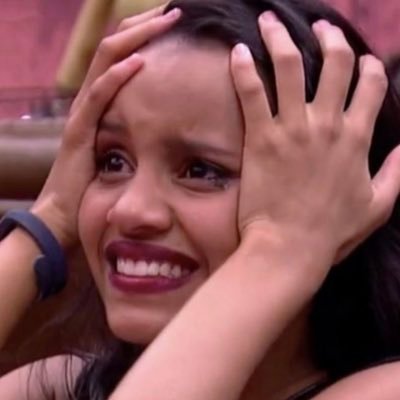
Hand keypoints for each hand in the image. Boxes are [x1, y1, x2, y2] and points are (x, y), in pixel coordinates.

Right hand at [32, 7, 181, 247]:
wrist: (62, 215)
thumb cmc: (92, 187)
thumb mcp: (119, 152)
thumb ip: (133, 134)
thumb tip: (164, 127)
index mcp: (101, 104)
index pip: (121, 58)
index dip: (143, 38)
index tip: (171, 26)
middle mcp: (89, 101)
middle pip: (114, 50)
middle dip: (143, 27)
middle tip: (172, 11)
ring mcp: (82, 114)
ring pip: (105, 63)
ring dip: (135, 39)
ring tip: (163, 20)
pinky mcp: (78, 132)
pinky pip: (98, 98)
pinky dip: (117, 77)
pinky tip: (139, 62)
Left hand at [231, 13, 399, 270]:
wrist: (290, 247)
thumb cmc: (332, 232)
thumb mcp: (379, 205)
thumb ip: (398, 172)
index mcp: (357, 138)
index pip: (371, 85)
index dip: (369, 66)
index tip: (362, 60)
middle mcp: (327, 124)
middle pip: (335, 63)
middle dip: (329, 37)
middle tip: (319, 27)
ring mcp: (292, 128)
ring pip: (289, 67)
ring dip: (280, 38)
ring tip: (270, 21)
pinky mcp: (261, 138)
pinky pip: (252, 92)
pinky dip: (245, 69)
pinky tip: (239, 52)